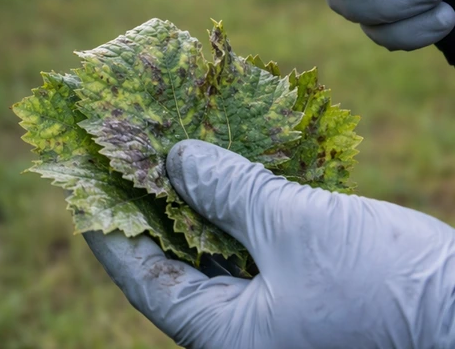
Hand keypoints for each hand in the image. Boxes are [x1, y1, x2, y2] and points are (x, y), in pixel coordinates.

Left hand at [85, 140, 454, 348]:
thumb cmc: (385, 287)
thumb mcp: (294, 229)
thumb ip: (227, 191)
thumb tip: (175, 158)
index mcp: (226, 335)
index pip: (141, 278)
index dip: (107, 225)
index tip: (83, 179)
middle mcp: (242, 328)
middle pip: (173, 258)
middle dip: (151, 200)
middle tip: (126, 147)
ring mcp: (274, 311)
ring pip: (214, 246)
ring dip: (195, 195)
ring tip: (169, 140)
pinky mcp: (304, 288)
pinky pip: (254, 243)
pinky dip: (238, 202)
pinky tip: (227, 159)